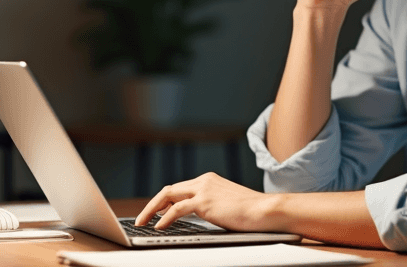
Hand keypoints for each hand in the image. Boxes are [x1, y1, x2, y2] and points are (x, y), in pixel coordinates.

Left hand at [134, 172, 278, 232]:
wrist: (265, 210)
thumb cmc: (251, 212)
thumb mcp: (226, 205)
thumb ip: (209, 205)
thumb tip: (195, 215)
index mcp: (209, 180)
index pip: (179, 189)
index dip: (164, 201)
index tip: (154, 213)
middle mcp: (204, 181)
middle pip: (169, 190)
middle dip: (152, 204)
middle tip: (141, 218)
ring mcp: (203, 190)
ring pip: (167, 196)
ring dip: (151, 210)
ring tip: (142, 222)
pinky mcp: (204, 202)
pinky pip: (176, 209)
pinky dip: (164, 218)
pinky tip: (159, 226)